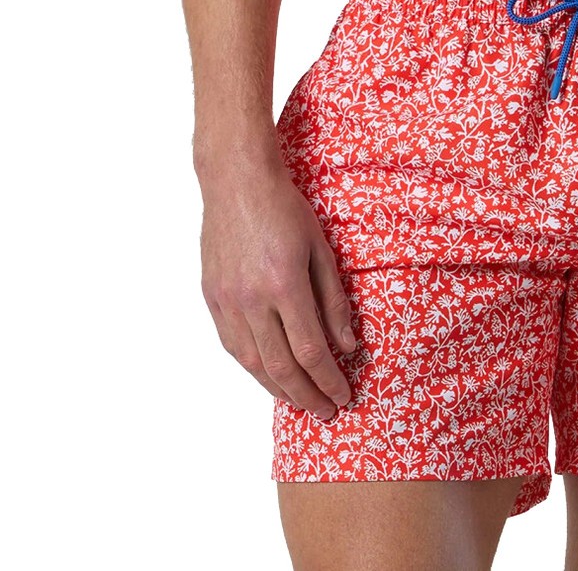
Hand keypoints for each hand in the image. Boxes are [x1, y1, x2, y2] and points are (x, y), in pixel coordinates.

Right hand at [199, 161, 356, 420]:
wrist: (237, 182)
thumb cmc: (285, 208)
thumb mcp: (321, 248)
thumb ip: (333, 300)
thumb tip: (348, 345)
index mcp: (284, 284)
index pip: (311, 351)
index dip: (328, 380)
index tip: (344, 395)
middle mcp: (252, 299)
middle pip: (281, 367)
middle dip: (307, 396)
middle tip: (326, 412)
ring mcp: (227, 301)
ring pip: (253, 363)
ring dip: (278, 390)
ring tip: (300, 402)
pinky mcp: (212, 298)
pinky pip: (233, 346)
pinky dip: (253, 368)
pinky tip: (269, 376)